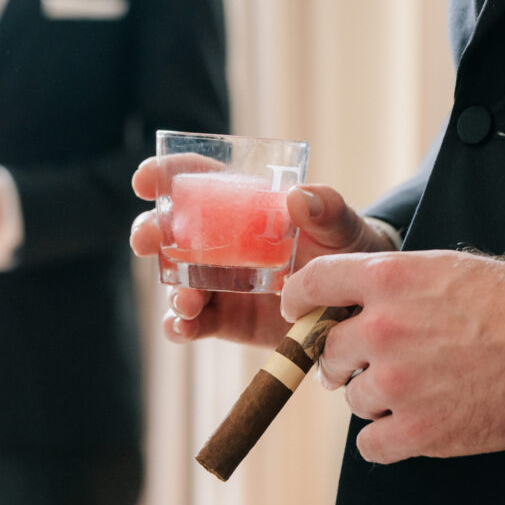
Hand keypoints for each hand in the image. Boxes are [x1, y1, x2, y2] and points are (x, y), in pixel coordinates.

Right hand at [130, 155, 395, 347]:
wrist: (360, 303)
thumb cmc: (348, 250)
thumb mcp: (343, 227)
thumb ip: (326, 210)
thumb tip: (299, 197)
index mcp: (245, 207)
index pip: (199, 181)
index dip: (166, 176)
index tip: (145, 182)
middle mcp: (223, 243)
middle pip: (173, 233)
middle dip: (152, 233)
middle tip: (146, 241)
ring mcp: (221, 283)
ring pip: (178, 282)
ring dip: (173, 290)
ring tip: (188, 302)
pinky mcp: (226, 321)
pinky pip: (193, 324)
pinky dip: (181, 327)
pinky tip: (184, 328)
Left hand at [280, 249, 504, 462]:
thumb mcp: (446, 268)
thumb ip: (392, 283)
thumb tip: (350, 304)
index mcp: (388, 279)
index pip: (312, 285)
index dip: (299, 301)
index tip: (299, 313)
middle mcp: (382, 329)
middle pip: (328, 352)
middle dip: (345, 358)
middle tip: (378, 361)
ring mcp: (397, 382)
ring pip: (352, 398)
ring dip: (376, 396)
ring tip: (418, 388)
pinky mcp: (418, 430)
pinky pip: (370, 444)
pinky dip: (387, 438)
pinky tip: (412, 425)